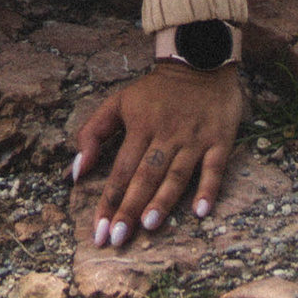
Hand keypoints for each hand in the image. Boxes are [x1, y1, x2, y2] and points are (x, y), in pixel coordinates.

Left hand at [70, 59, 243, 248]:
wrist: (198, 59)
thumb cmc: (155, 91)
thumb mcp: (119, 102)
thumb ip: (93, 132)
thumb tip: (77, 170)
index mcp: (140, 126)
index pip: (121, 170)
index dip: (109, 201)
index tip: (98, 232)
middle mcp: (165, 134)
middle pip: (145, 175)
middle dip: (130, 208)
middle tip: (118, 239)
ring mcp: (193, 138)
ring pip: (176, 173)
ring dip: (163, 199)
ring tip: (149, 225)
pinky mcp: (219, 139)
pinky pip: (214, 167)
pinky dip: (208, 189)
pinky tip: (201, 212)